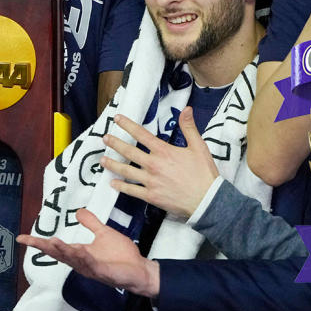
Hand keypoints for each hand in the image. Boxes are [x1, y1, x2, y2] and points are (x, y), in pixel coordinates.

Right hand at [17, 208, 159, 297]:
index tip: (22, 238)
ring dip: (61, 251)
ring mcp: (91, 267)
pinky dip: (82, 257)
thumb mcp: (103, 233)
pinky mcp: (103, 271)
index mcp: (79, 252)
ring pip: (72, 259)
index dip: (39, 242)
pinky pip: (91, 263)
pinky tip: (76, 250)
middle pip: (58, 254)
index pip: (56, 247)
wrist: (139, 269)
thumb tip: (78, 211)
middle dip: (43, 247)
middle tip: (28, 240)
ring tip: (50, 242)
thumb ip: (91, 223)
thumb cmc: (121, 255)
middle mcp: (81, 262)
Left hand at [100, 109, 217, 218]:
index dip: (127, 125)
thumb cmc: (204, 174)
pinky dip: (121, 187)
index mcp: (164, 151)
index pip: (141, 134)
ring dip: (113, 164)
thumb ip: (189, 127)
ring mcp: (150, 181)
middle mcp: (154, 165)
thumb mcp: (199, 147)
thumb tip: (186, 109)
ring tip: (102, 159)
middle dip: (115, 143)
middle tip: (104, 138)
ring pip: (126, 171)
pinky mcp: (151, 196)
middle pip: (129, 151)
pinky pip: (131, 191)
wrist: (207, 200)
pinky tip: (113, 183)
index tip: (117, 119)